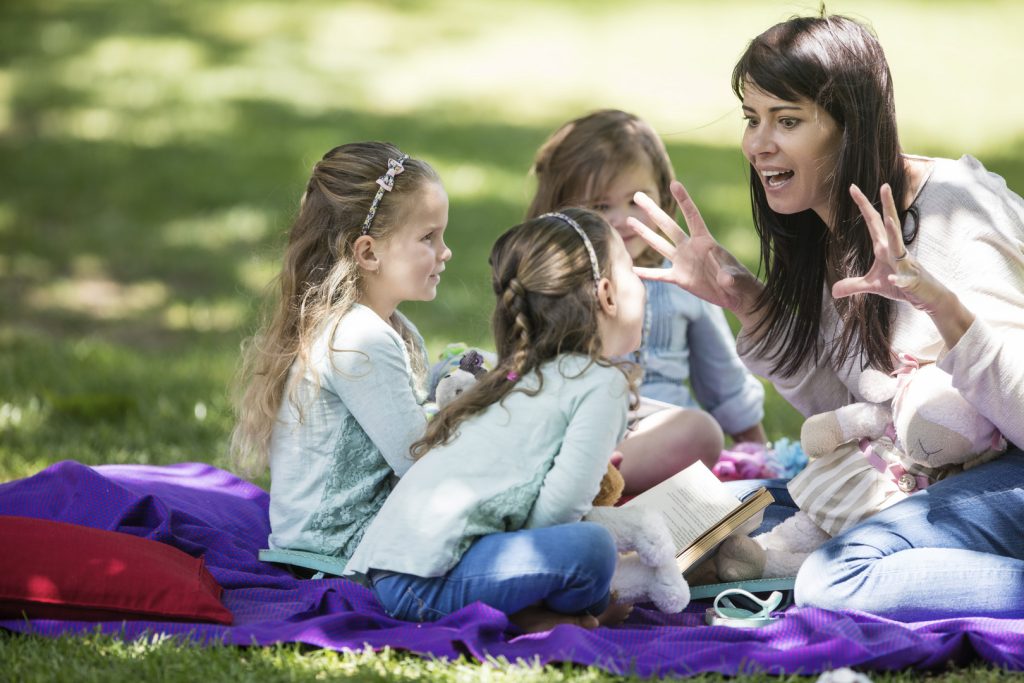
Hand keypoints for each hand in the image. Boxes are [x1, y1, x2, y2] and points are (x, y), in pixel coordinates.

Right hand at [629, 180, 761, 318]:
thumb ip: (730, 276)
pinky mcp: (679, 277)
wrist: (736, 295)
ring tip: (629, 220)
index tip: (674, 184)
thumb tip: (725, 279)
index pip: (692, 216)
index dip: (683, 200)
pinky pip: (659, 274)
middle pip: (667, 226)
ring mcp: (683, 261)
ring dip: (644, 233)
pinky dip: (645, 273)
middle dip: (652, 211)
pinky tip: (631, 269)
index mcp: (705, 242)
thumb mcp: (737, 278)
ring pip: (659, 244)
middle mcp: (690, 247)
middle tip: (637, 196)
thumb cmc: (741, 282)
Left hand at [832, 183, 948, 313]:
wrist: (926, 296)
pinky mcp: (911, 281)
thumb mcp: (872, 285)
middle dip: (887, 205)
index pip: (872, 222)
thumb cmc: (900, 286)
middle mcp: (895, 250)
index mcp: (884, 247)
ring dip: (893, 232)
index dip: (863, 205)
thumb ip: (852, 285)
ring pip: (899, 245)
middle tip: (884, 185)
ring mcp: (904, 264)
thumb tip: (833, 291)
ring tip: (888, 218)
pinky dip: (898, 279)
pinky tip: (892, 278)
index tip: (852, 187)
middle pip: (889, 224)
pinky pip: (903, 279)